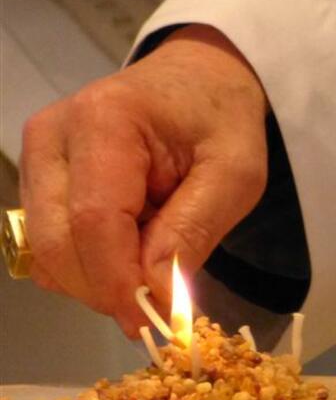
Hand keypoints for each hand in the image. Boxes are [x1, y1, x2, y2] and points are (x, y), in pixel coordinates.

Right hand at [19, 25, 268, 335]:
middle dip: (106, 288)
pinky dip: (87, 262)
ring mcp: (35, 154)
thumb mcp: (236, 171)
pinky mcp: (35, 175)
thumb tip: (153, 293)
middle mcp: (53, 134)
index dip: (118, 280)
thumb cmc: (220, 119)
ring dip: (97, 277)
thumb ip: (195, 228)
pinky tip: (130, 244)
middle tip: (157, 306)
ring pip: (45, 250)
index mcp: (104, 119)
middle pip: (57, 242)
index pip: (94, 220)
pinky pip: (47, 243)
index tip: (152, 321)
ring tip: (152, 254)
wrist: (198, 78)